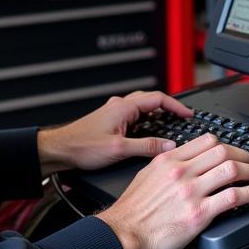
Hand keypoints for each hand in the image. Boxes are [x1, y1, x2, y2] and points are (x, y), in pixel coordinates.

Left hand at [36, 90, 191, 175]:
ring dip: (157, 114)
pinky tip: (149, 132)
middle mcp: (120, 105)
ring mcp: (114, 112)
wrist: (59, 150)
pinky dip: (146, 120)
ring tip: (170, 125)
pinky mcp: (110, 120)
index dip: (176, 106)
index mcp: (124, 107)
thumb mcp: (119, 149)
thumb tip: (168, 146)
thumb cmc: (82, 147)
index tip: (188, 115)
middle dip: (169, 108)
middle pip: (151, 100)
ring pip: (142, 107)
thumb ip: (146, 147)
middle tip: (183, 118)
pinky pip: (134, 115)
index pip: (158, 99)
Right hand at [97, 133, 248, 248]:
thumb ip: (166, 164)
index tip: (234, 151)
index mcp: (169, 159)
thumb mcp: (146, 175)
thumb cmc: (132, 211)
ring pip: (232, 170)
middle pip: (223, 151)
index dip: (226, 145)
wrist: (123, 236)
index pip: (207, 141)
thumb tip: (183, 159)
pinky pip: (233, 196)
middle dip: (245, 155)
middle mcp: (182, 171)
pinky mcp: (199, 213)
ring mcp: (191, 191)